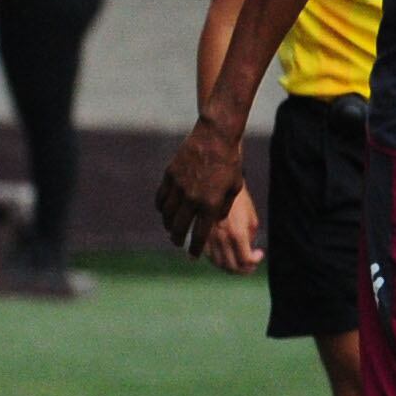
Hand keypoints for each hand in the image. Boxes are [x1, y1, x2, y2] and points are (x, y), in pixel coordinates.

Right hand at [155, 115, 247, 261]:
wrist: (215, 138)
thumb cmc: (230, 164)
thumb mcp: (234, 188)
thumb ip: (223, 208)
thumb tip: (213, 222)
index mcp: (211, 205)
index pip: (200, 234)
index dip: (195, 248)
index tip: (193, 256)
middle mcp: (192, 199)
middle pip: (179, 227)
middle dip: (178, 239)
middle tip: (178, 243)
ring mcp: (178, 187)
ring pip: (166, 214)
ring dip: (167, 225)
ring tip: (171, 229)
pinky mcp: (169, 176)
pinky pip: (160, 198)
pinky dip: (160, 208)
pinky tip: (164, 211)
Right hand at [201, 188, 263, 274]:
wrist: (217, 185)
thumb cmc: (238, 199)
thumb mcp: (251, 217)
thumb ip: (250, 236)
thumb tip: (248, 251)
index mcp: (237, 233)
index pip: (246, 261)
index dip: (255, 261)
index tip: (259, 253)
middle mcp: (220, 238)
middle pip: (230, 266)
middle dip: (243, 270)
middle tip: (249, 265)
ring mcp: (207, 237)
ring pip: (216, 262)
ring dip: (228, 266)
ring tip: (237, 261)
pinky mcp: (197, 233)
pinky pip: (204, 253)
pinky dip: (214, 258)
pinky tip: (222, 254)